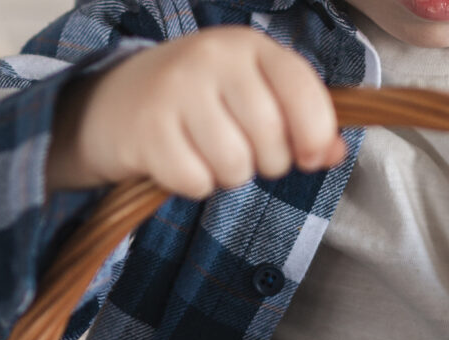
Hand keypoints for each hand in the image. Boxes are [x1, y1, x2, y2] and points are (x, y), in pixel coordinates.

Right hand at [47, 27, 347, 196]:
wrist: (113, 100)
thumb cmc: (200, 100)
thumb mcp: (253, 93)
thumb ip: (301, 118)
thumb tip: (335, 152)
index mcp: (249, 46)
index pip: (303, 91)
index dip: (317, 134)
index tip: (311, 154)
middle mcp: (212, 58)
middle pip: (272, 139)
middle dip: (268, 162)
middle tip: (244, 150)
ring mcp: (175, 91)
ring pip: (236, 166)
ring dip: (229, 176)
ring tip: (210, 154)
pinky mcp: (147, 130)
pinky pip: (196, 182)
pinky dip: (194, 184)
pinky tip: (181, 160)